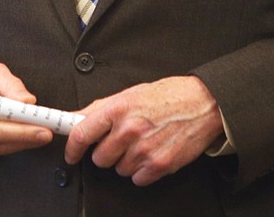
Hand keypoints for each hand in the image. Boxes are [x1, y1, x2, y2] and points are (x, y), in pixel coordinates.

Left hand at [63, 76, 223, 185]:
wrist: (203, 104)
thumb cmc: (167, 96)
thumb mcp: (129, 94)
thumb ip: (100, 108)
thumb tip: (76, 118)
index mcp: (118, 109)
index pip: (82, 134)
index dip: (72, 148)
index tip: (71, 154)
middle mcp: (129, 130)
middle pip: (99, 158)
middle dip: (106, 152)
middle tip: (119, 142)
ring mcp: (145, 149)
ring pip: (119, 169)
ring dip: (125, 161)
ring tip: (141, 143)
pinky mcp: (160, 165)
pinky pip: (137, 179)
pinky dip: (142, 171)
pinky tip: (151, 153)